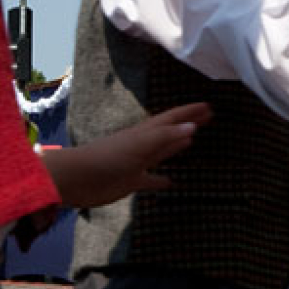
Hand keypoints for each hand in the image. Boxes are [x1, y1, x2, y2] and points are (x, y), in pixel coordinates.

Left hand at [42, 102, 212, 208]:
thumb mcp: (140, 143)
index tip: (208, 106)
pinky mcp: (131, 181)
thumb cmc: (109, 157)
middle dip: (187, 124)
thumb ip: (166, 137)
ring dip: (177, 146)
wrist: (80, 178)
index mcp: (146, 131)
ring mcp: (138, 162)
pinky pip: (152, 179)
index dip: (190, 112)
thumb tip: (193, 127)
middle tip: (207, 117)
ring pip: (162, 152)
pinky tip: (173, 182)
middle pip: (171, 131)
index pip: (173, 118)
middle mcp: (144, 144)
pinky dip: (162, 180)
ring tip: (193, 140)